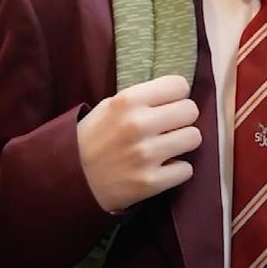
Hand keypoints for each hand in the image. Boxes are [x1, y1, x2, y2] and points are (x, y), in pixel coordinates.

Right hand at [76, 75, 201, 213]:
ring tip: (166, 147)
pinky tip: (161, 168)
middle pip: (191, 111)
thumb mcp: (110, 106)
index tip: (169, 104)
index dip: (177, 95)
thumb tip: (177, 94)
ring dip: (182, 143)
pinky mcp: (151, 182)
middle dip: (182, 119)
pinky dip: (176, 170)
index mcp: (127, 100)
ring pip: (194, 138)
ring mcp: (146, 155)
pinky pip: (186, 169)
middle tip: (169, 127)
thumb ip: (141, 98)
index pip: (179, 86)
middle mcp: (138, 124)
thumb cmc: (94, 137)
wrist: (72, 179)